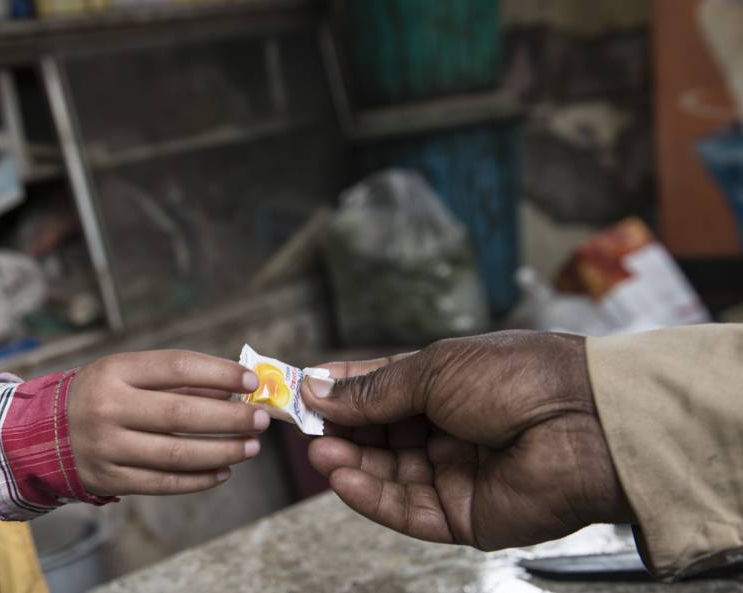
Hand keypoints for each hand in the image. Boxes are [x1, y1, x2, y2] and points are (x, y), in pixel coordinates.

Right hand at [68, 350, 269, 496]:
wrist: (41, 434)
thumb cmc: (99, 396)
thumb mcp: (126, 374)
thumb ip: (174, 380)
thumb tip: (231, 389)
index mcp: (114, 372)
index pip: (176, 367)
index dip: (219, 373)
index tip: (250, 380)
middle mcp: (108, 408)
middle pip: (182, 414)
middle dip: (229, 417)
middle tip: (260, 419)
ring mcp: (108, 447)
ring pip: (177, 453)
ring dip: (222, 451)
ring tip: (250, 447)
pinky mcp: (110, 479)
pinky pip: (164, 482)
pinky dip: (198, 479)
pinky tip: (222, 471)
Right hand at [302, 331, 633, 549]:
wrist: (586, 423)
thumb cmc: (520, 379)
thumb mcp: (434, 370)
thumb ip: (374, 390)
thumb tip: (319, 389)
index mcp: (446, 386)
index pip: (380, 390)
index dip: (340, 391)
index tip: (300, 389)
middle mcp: (447, 430)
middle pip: (378, 436)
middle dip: (340, 430)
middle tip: (301, 425)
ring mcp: (455, 474)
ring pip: (387, 475)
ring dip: (350, 463)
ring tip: (320, 450)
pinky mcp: (463, 515)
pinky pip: (407, 511)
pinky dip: (371, 496)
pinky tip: (343, 478)